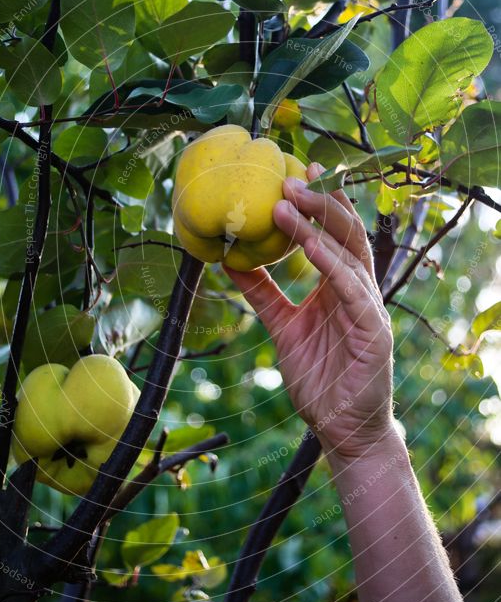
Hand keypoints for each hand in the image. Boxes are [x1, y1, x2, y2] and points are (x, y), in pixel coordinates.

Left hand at [225, 163, 394, 460]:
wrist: (340, 428)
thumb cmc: (318, 377)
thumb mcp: (282, 326)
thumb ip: (262, 293)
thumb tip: (228, 259)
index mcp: (339, 286)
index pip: (333, 234)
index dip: (319, 202)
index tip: (293, 173)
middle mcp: (358, 290)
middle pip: (346, 233)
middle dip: (322, 200)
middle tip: (292, 175)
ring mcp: (369, 308)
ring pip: (349, 254)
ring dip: (321, 224)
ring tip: (291, 200)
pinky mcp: (373, 331)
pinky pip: (352, 290)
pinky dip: (331, 265)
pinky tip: (311, 245)